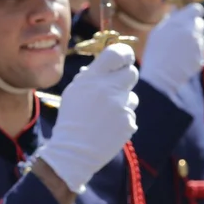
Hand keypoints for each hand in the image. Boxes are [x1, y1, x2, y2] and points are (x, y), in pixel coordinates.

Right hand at [37, 43, 138, 192]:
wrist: (73, 150)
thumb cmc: (71, 119)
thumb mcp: (74, 92)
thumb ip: (89, 77)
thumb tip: (100, 67)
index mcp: (93, 78)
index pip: (117, 53)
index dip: (124, 53)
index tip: (124, 57)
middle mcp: (109, 89)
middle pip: (132, 72)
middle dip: (125, 78)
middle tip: (116, 87)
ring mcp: (121, 106)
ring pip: (132, 97)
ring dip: (122, 103)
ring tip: (105, 115)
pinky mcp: (129, 122)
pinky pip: (130, 115)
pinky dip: (121, 120)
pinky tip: (107, 128)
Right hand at [142, 3, 203, 102]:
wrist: (160, 76)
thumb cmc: (155, 52)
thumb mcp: (158, 32)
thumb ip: (170, 19)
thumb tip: (176, 8)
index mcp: (182, 22)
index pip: (196, 9)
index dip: (191, 12)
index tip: (186, 16)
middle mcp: (194, 32)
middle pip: (199, 23)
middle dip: (192, 26)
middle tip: (180, 33)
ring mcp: (199, 45)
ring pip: (199, 37)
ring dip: (192, 40)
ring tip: (177, 49)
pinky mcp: (201, 57)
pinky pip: (199, 50)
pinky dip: (192, 52)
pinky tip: (181, 58)